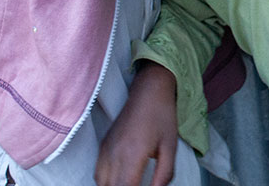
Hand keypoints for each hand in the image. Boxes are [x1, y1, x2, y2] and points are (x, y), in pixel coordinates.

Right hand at [95, 63, 180, 185]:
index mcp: (132, 154)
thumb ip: (164, 174)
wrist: (148, 92)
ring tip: (130, 183)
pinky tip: (120, 181)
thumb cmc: (162, 117)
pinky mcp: (103, 145)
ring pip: (101, 183)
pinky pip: (98, 173)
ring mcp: (106, 149)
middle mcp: (114, 154)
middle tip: (138, 184)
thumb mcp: (170, 147)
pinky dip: (106, 182)